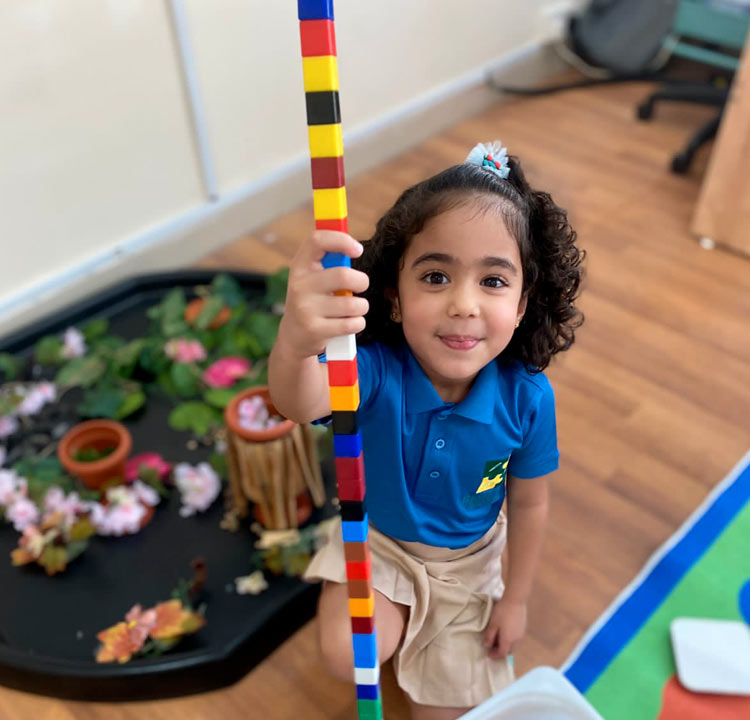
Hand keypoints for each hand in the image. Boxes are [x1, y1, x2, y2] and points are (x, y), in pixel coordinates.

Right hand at [277, 231, 369, 358]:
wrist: (294, 336)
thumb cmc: (313, 300)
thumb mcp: (312, 278)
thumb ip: (330, 262)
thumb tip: (355, 247)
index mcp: (300, 267)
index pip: (317, 241)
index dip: (341, 240)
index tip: (358, 250)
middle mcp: (299, 286)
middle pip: (344, 276)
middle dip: (362, 281)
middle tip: (361, 286)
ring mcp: (305, 309)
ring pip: (353, 304)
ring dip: (361, 306)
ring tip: (354, 309)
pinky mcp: (315, 330)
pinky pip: (352, 324)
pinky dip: (358, 323)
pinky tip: (349, 323)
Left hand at [484, 597, 526, 658]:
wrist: (515, 600)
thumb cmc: (502, 612)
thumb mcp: (493, 624)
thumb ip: (489, 636)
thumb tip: (487, 646)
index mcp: (508, 640)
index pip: (502, 653)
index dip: (495, 655)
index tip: (489, 654)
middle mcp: (516, 640)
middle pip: (509, 651)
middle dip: (501, 652)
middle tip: (493, 647)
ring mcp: (521, 635)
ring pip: (514, 646)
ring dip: (507, 646)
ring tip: (499, 640)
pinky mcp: (523, 629)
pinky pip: (517, 640)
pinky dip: (511, 641)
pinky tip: (506, 633)